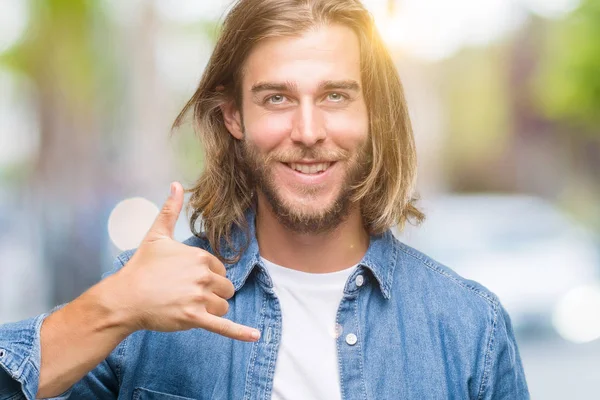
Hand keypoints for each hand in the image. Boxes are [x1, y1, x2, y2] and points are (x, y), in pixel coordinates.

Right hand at [109, 182, 259, 341]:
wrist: (124, 298)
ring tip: (186, 307)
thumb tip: (176, 184)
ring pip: (222, 307)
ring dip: (210, 310)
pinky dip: (240, 333)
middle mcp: (203, 276)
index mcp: (200, 257)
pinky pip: (223, 326)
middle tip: (186, 295)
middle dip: (211, 294)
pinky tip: (255, 337)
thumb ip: (170, 210)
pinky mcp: (194, 318)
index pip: (220, 271)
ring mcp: (199, 297)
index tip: (186, 280)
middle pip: (225, 289)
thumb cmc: (140, 267)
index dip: (206, 278)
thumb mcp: (156, 235)